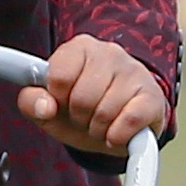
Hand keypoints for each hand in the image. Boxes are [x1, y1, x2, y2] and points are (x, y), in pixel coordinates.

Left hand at [15, 32, 169, 155]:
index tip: (63, 101)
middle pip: (81, 98)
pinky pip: (129, 121)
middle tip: (85, 116)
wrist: (120, 127)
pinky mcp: (153, 96)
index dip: (57, 99)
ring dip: (98, 129)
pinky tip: (117, 131)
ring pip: (104, 112)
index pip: (58, 76)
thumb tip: (44, 106)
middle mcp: (109, 52)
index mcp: (79, 48)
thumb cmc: (81, 112)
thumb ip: (32, 103)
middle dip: (79, 117)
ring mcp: (135, 72)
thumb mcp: (49, 110)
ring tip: (102, 122)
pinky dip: (117, 137)